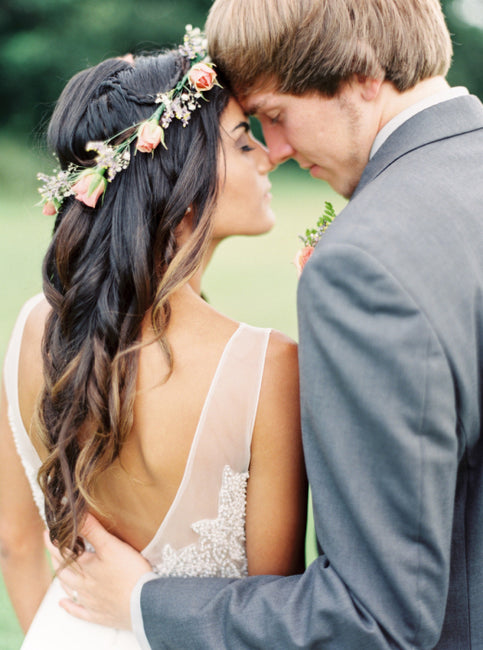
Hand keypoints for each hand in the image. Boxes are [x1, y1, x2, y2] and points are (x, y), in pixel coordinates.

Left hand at [45, 514, 151, 629]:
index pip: (64, 552)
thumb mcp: (111, 546)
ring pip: (70, 589)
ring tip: (57, 569)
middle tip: (52, 547)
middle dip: (56, 557)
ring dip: (61, 579)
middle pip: (64, 570)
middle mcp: (84, 585)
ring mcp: (91, 601)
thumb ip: (93, 530)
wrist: (143, 602)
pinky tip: (64, 603)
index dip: (54, 542)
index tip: (48, 532)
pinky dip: (70, 607)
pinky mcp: (99, 614)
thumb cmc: (129, 573)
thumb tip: (77, 515)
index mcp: (86, 567)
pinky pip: (79, 611)